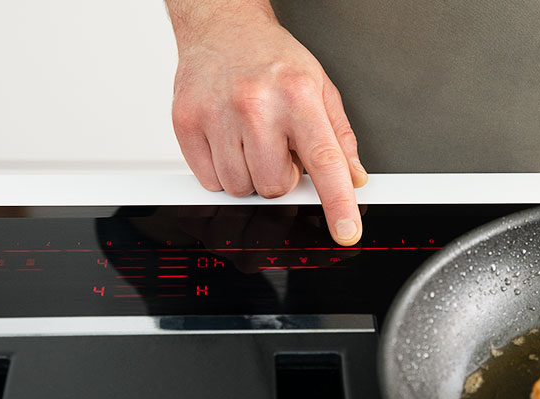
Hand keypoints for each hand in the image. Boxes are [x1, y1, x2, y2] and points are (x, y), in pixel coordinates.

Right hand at [167, 2, 366, 245]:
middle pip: (274, 186)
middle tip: (277, 147)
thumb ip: (339, 138)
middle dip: (280, 177)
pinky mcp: (186, 122)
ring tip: (251, 140)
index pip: (324, 161)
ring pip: (240, 188)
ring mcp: (217, 114)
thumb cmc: (271, 58)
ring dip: (249, 175)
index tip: (346, 231)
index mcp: (297, 95)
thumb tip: (352, 178)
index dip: (338, 202)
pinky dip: (222, 171)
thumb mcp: (319, 88)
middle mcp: (256, 105)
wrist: (222, 26)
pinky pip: (209, 180)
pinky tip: (228, 140)